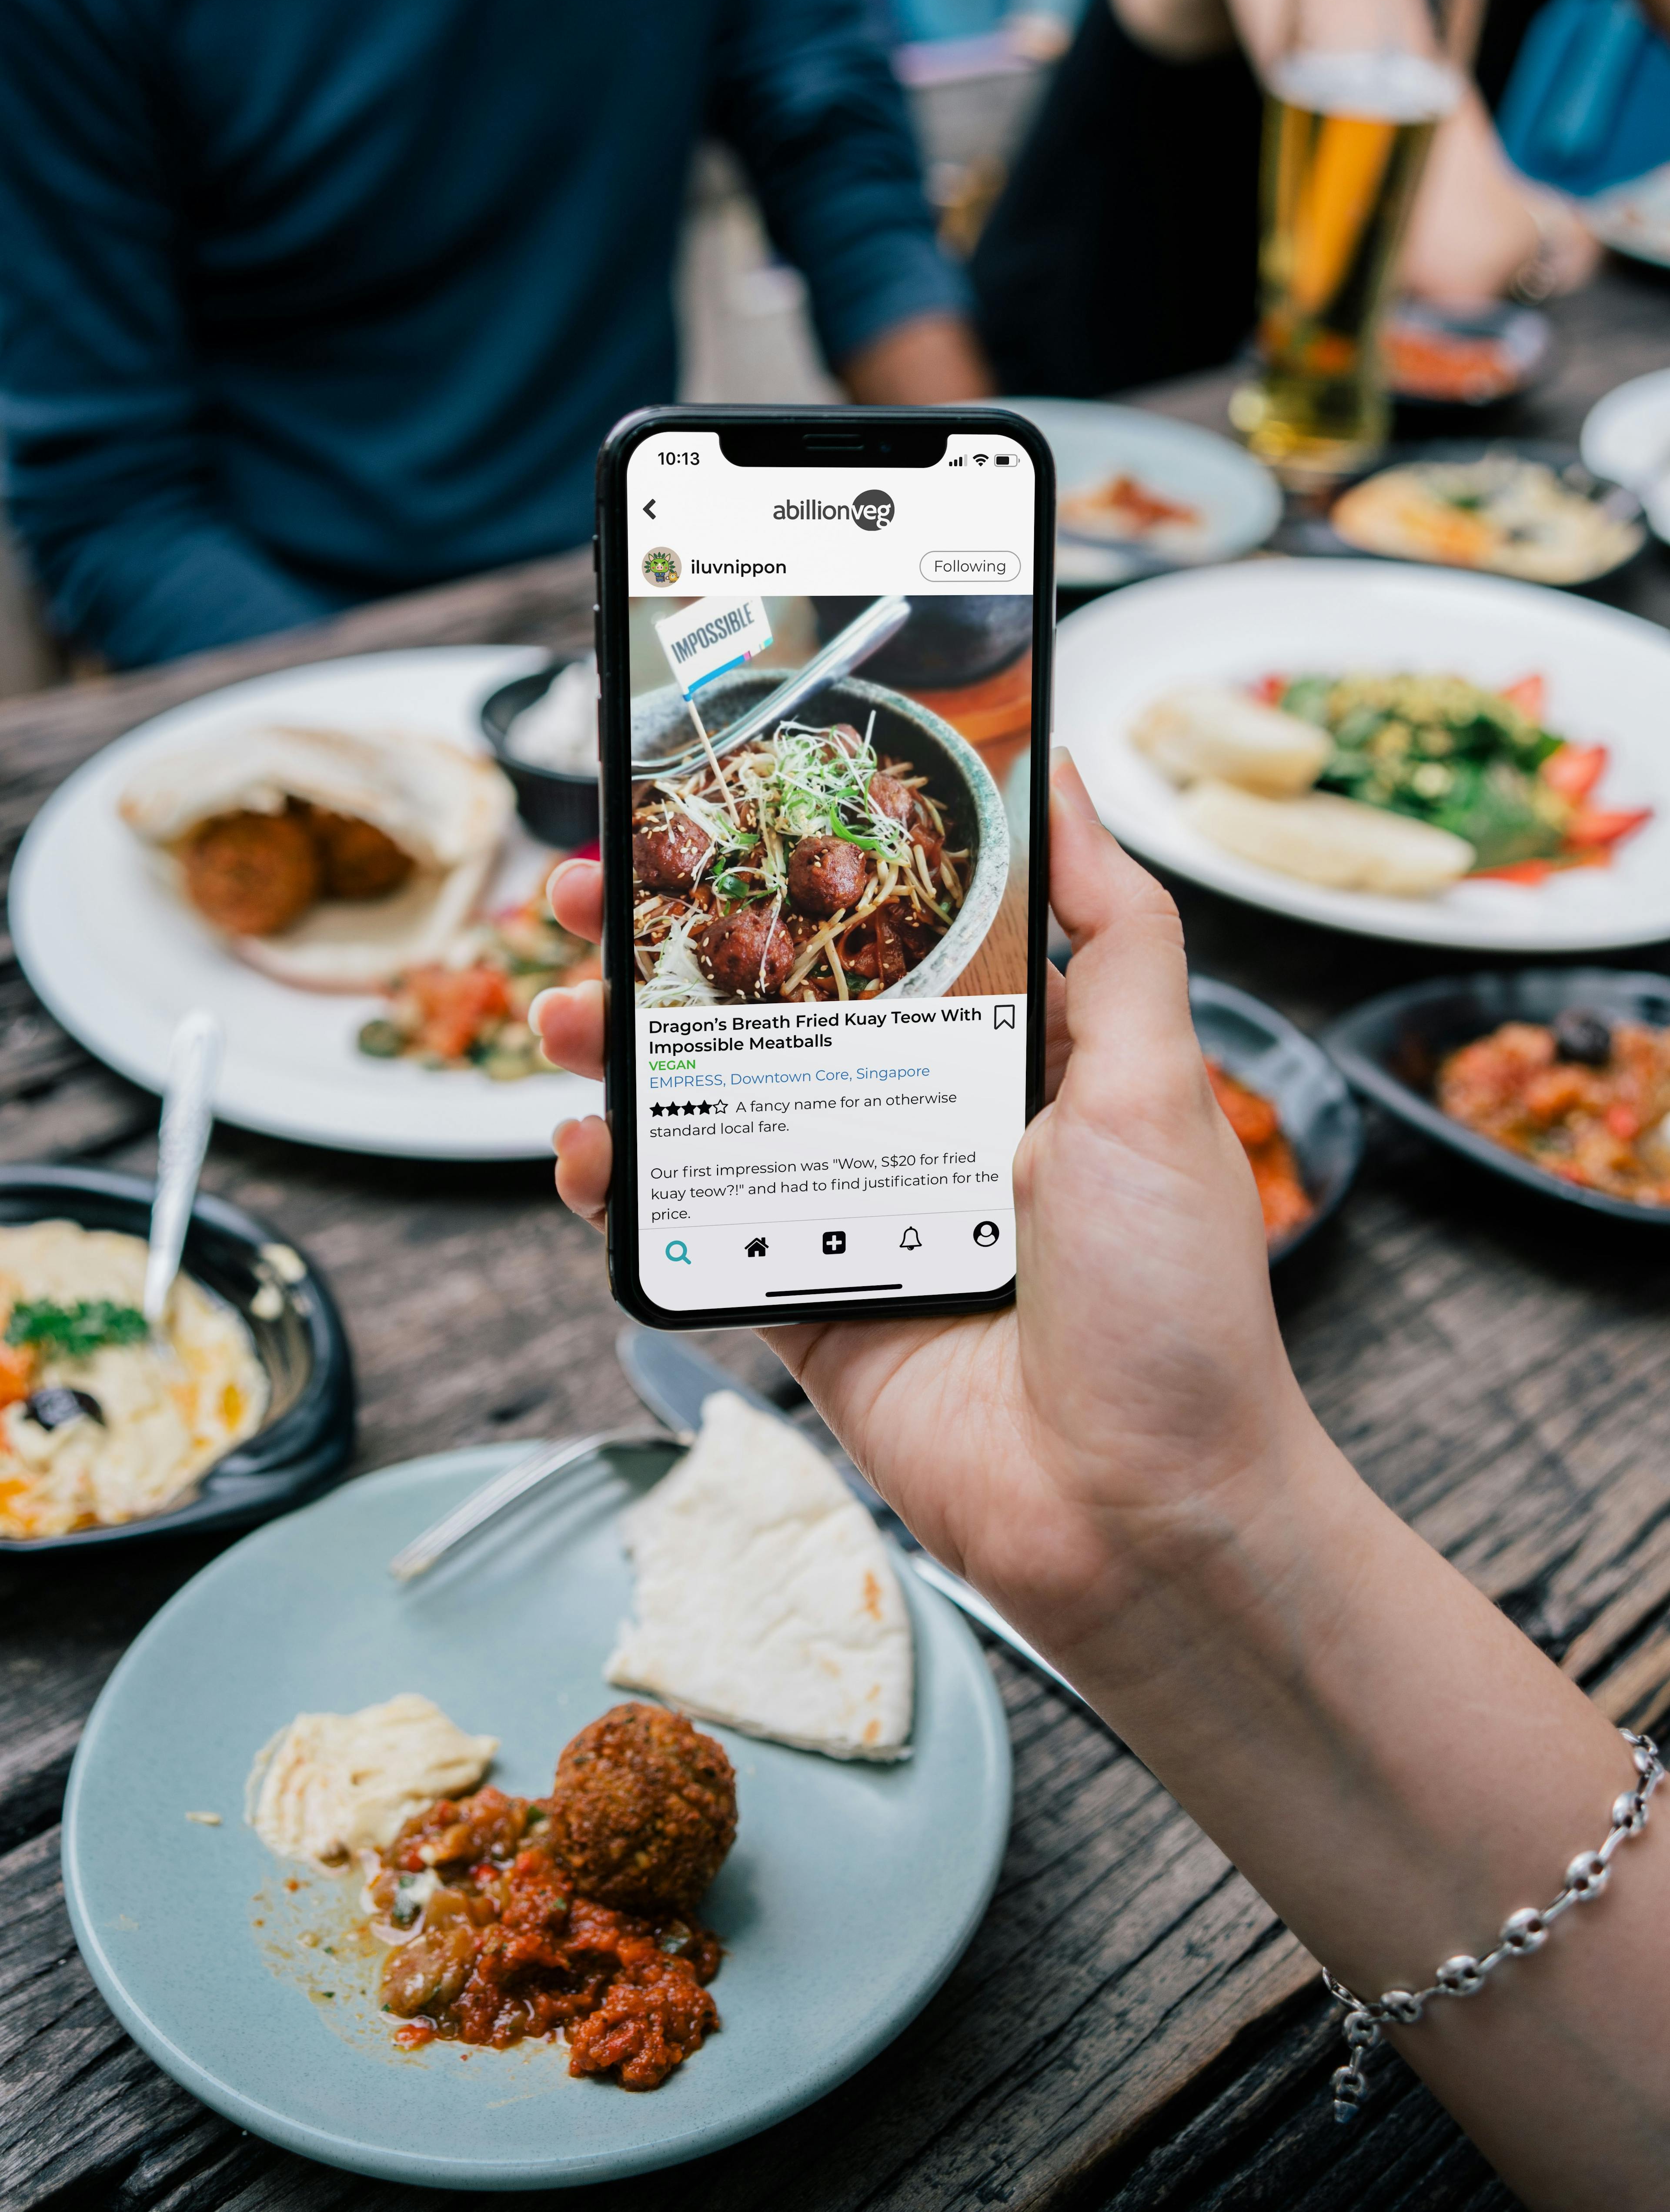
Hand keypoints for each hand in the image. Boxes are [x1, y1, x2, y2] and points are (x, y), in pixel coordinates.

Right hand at [535, 753, 1317, 1674]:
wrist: (1145, 1517)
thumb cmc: (1171, 1302)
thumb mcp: (1158, 1088)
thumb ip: (1118, 935)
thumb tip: (1074, 784)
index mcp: (1011, 1060)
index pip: (881, 932)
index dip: (791, 871)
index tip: (710, 814)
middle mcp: (925, 1125)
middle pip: (773, 1013)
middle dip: (670, 952)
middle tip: (580, 897)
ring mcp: (855, 1216)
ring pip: (714, 1114)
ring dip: (623, 1059)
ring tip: (557, 1017)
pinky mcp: (806, 1309)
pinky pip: (697, 1235)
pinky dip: (626, 1194)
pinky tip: (580, 1153)